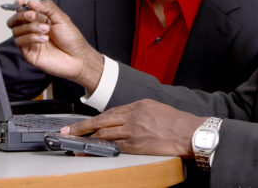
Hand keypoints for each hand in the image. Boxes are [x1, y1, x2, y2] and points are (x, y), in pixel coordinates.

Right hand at [6, 0, 103, 92]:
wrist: (77, 56)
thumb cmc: (71, 39)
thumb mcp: (62, 18)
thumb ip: (47, 8)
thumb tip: (31, 2)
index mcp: (40, 19)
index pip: (23, 10)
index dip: (19, 5)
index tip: (21, 0)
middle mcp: (32, 30)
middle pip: (14, 20)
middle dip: (21, 15)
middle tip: (32, 15)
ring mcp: (29, 41)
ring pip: (16, 30)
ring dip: (31, 27)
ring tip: (46, 30)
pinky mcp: (28, 52)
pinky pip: (19, 42)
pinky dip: (31, 37)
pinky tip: (44, 39)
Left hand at [61, 99, 205, 157]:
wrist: (189, 132)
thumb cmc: (176, 121)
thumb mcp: (155, 107)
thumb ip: (138, 111)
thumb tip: (124, 118)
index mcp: (138, 105)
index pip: (109, 112)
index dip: (92, 119)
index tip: (80, 123)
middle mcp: (133, 117)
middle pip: (101, 122)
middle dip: (82, 128)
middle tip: (67, 132)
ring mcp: (134, 132)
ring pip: (105, 135)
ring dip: (88, 140)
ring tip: (75, 143)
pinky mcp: (137, 146)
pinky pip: (115, 148)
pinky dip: (102, 150)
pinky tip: (92, 152)